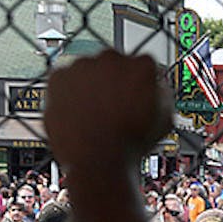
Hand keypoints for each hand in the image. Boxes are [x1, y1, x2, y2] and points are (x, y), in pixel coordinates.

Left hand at [46, 51, 172, 166]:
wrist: (98, 162)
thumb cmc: (129, 146)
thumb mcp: (163, 121)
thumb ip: (161, 95)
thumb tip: (156, 88)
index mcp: (141, 66)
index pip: (141, 64)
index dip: (139, 82)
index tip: (135, 95)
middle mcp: (111, 59)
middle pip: (112, 63)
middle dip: (113, 81)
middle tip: (113, 106)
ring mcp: (82, 66)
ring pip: (87, 70)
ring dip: (89, 86)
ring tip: (94, 114)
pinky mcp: (58, 77)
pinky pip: (64, 80)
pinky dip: (68, 92)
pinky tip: (78, 112)